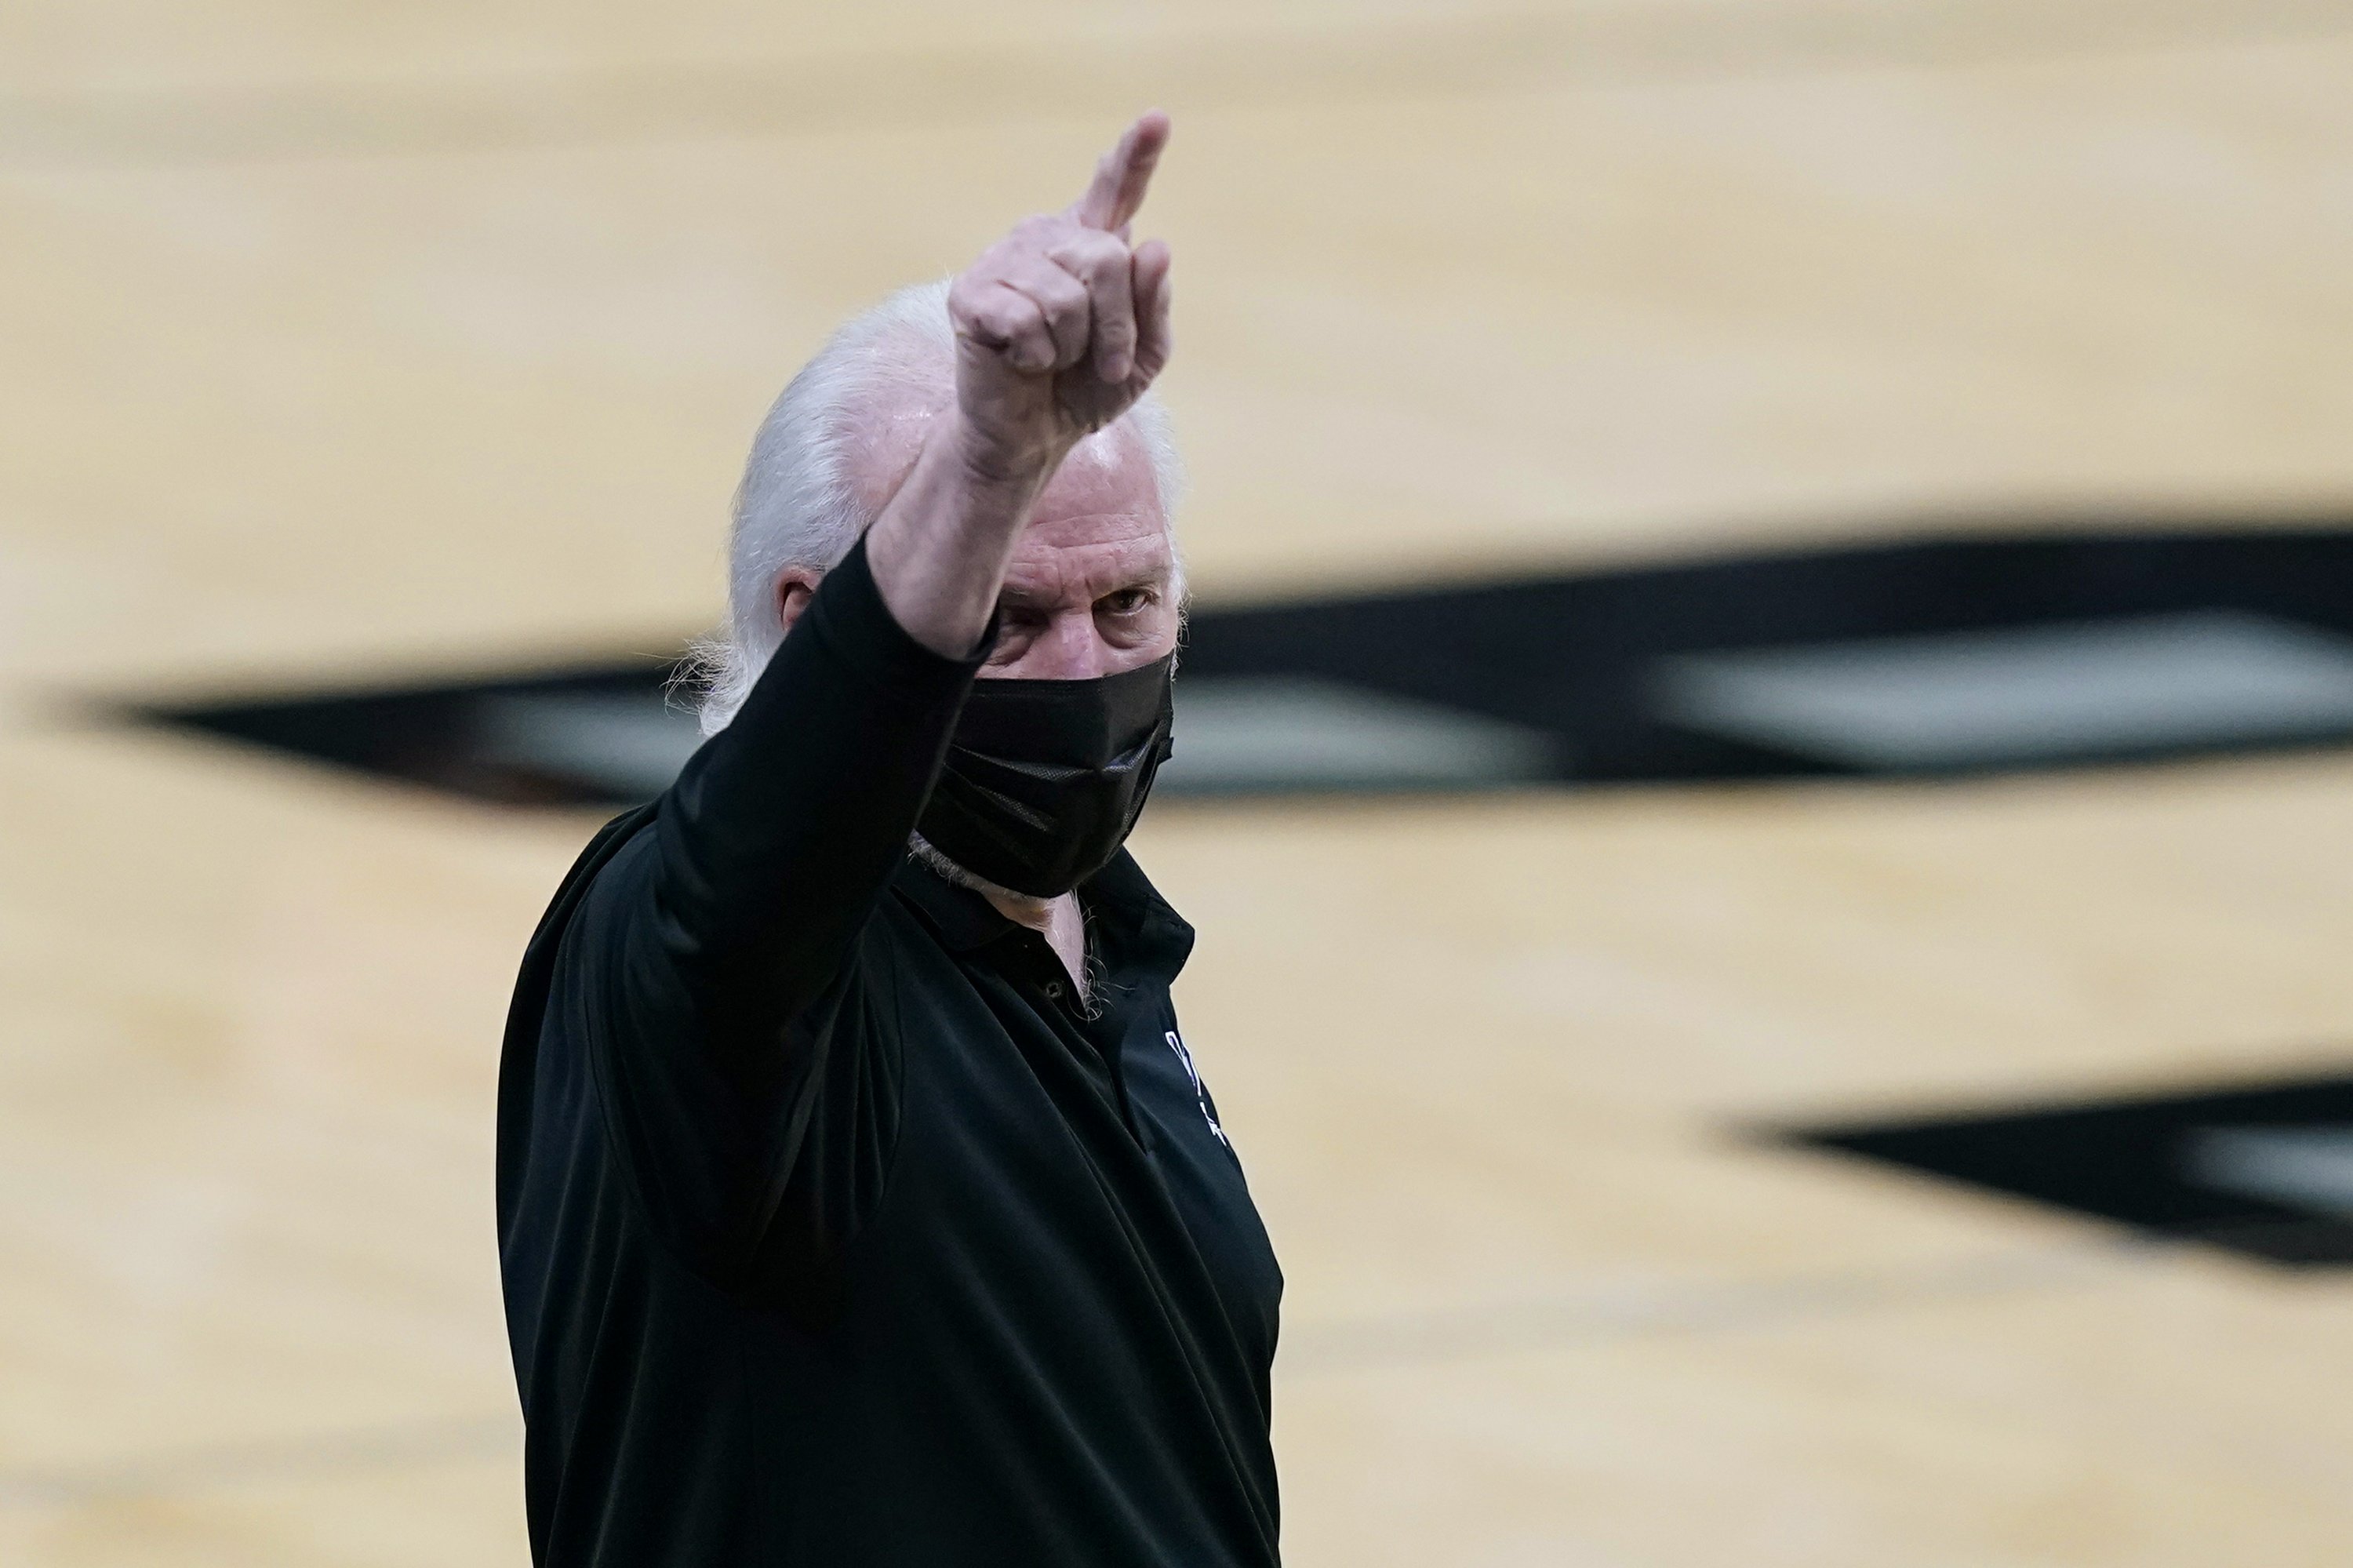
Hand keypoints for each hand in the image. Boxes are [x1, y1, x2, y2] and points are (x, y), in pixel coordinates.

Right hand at [946, 112, 1174, 484]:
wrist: (1034, 437)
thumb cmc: (1086, 389)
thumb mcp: (1143, 354)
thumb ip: (1153, 303)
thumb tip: (1153, 244)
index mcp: (1089, 245)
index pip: (1114, 190)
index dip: (1135, 155)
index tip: (1157, 118)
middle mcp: (1045, 238)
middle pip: (1107, 259)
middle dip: (1116, 326)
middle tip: (1103, 362)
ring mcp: (1003, 260)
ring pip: (1067, 297)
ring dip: (1074, 348)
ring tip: (1054, 359)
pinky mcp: (971, 295)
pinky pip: (1026, 320)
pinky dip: (1036, 357)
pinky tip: (1021, 361)